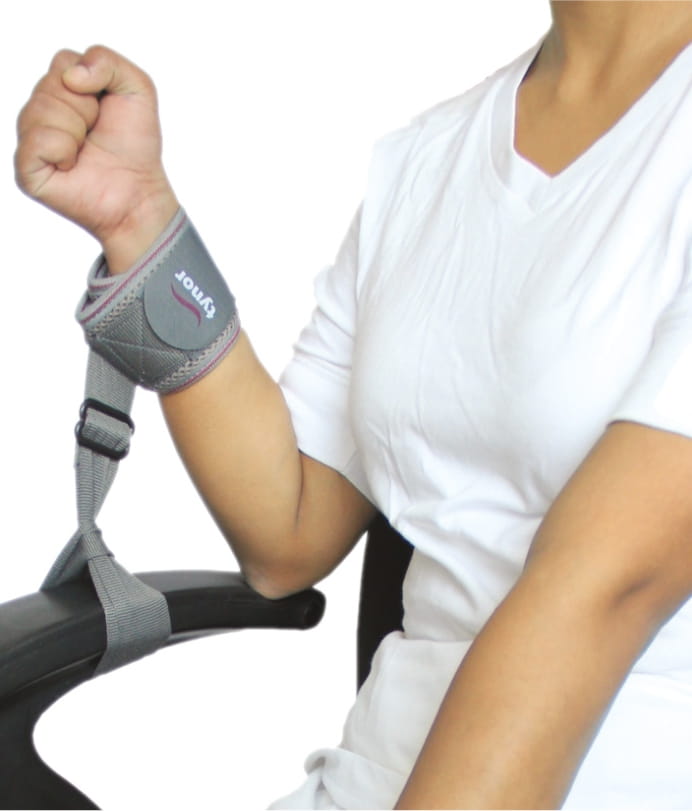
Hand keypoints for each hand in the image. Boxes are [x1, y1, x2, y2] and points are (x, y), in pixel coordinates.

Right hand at [15, 46, 178, 271]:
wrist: (139, 192)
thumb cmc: (135, 144)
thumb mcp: (137, 88)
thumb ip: (107, 60)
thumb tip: (70, 76)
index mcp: (62, 89)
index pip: (63, 61)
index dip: (93, 84)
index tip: (106, 110)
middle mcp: (41, 111)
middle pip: (51, 84)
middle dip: (86, 109)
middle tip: (97, 134)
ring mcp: (30, 139)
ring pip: (41, 109)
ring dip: (76, 130)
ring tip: (86, 150)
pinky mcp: (27, 169)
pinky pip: (37, 141)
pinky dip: (63, 150)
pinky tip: (72, 165)